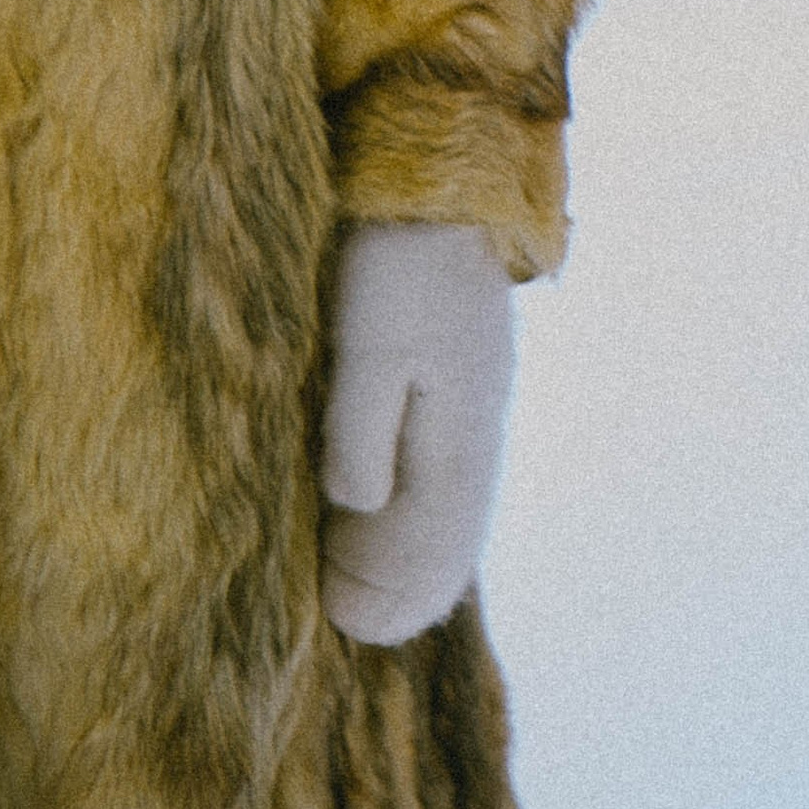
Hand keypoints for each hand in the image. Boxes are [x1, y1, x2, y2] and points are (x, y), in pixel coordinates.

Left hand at [319, 220, 513, 646]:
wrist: (434, 188)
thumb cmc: (394, 265)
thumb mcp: (368, 349)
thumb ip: (362, 432)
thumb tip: (356, 510)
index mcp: (460, 442)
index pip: (434, 555)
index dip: (389, 599)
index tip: (338, 619)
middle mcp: (475, 441)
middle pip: (445, 547)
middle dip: (394, 590)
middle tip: (333, 612)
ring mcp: (471, 415)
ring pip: (445, 517)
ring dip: (401, 558)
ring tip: (345, 582)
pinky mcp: (454, 390)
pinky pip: (439, 480)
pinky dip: (407, 515)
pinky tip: (373, 520)